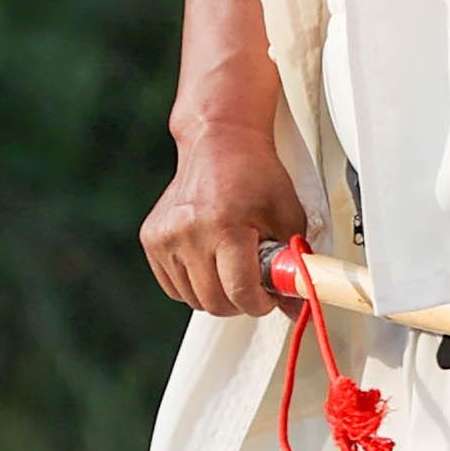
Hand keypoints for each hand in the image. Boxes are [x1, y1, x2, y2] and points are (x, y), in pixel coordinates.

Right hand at [141, 122, 309, 321]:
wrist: (219, 141)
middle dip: (240, 303)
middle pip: (215, 302)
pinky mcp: (151, 239)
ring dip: (217, 295)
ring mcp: (166, 236)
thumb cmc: (256, 175)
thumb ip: (294, 266)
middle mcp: (189, 232)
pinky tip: (209, 263)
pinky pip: (174, 287)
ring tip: (231, 268)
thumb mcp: (287, 217)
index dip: (260, 304)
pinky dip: (194, 286)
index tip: (269, 297)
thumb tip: (297, 309)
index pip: (240, 291)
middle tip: (253, 285)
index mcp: (226, 225)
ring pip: (193, 299)